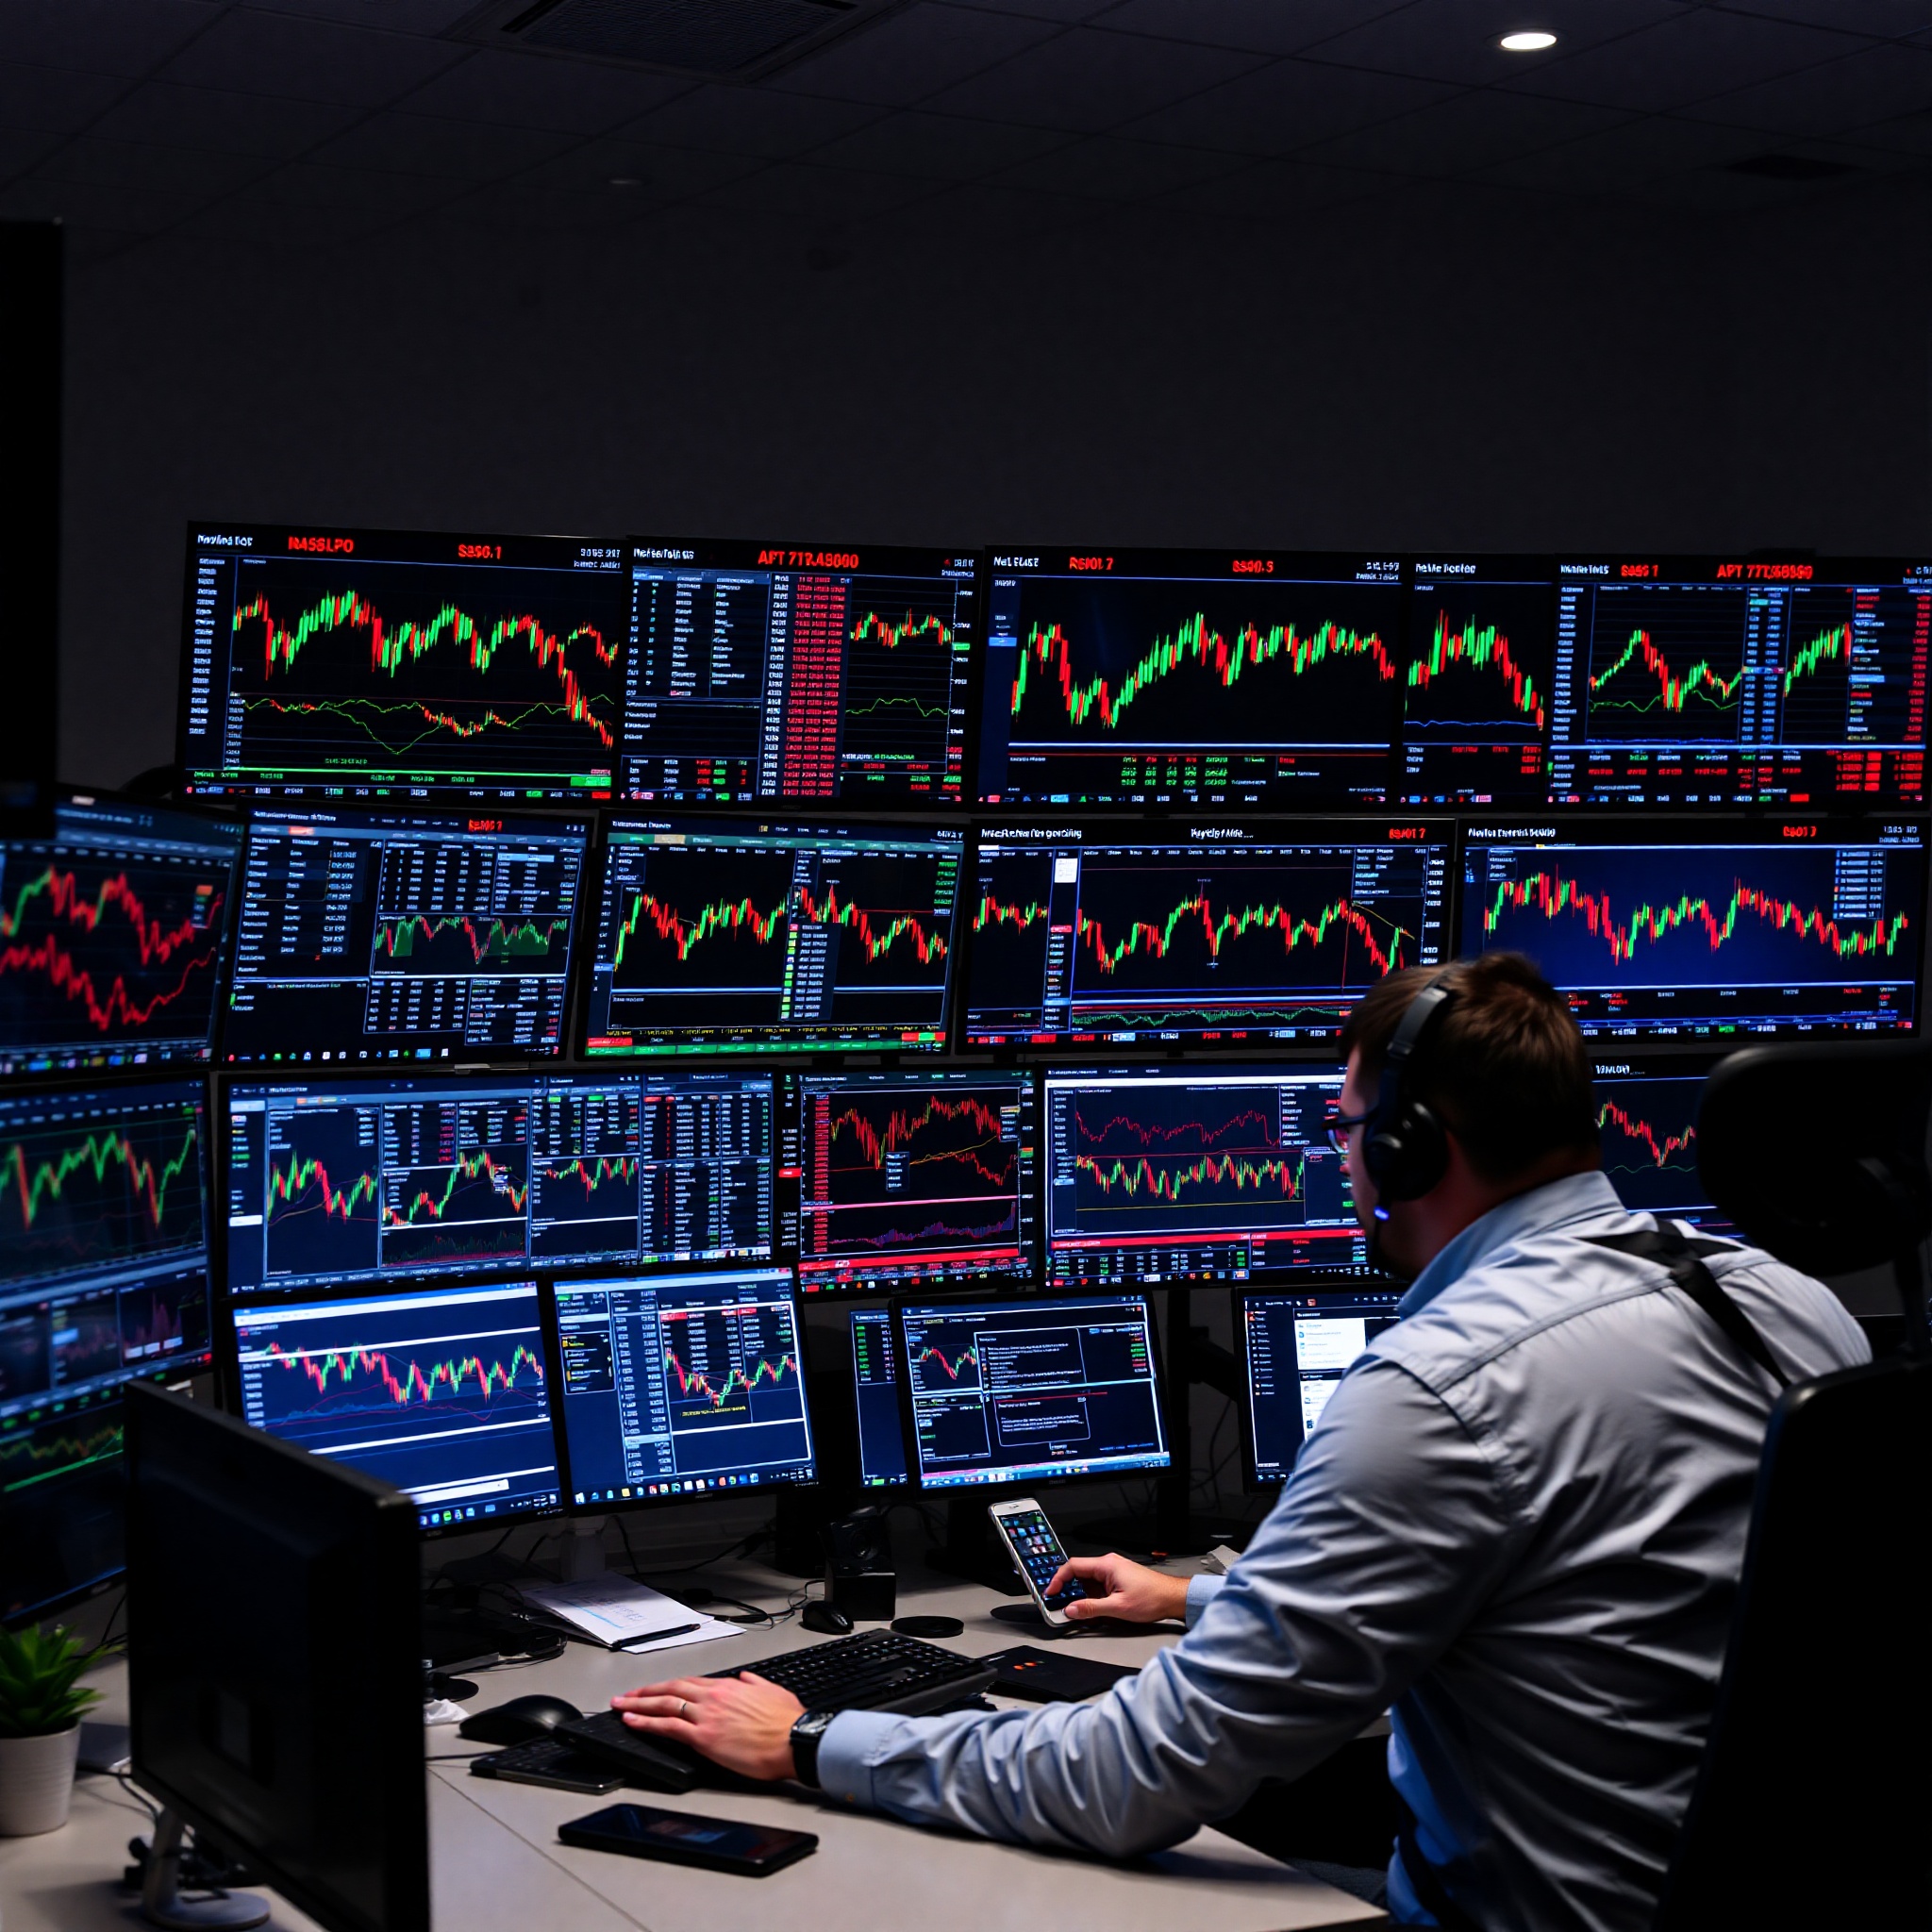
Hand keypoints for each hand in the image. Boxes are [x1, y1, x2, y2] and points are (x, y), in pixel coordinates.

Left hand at [611, 1672, 806, 1781]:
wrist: (793, 1739)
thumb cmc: (787, 1722)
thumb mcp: (773, 1691)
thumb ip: (755, 1684)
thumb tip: (745, 1679)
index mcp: (730, 1686)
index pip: (692, 1683)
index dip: (671, 1686)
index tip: (658, 1689)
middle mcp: (714, 1697)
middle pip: (671, 1689)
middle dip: (646, 1691)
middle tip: (628, 1695)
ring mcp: (706, 1716)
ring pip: (664, 1704)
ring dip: (638, 1703)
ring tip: (622, 1706)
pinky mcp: (703, 1737)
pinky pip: (667, 1726)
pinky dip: (646, 1722)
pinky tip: (633, 1722)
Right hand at [1045, 1552, 1189, 1624]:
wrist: (1172, 1598)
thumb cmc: (1152, 1598)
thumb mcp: (1118, 1608)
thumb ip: (1091, 1608)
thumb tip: (1071, 1609)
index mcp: (1106, 1565)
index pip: (1073, 1566)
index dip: (1058, 1579)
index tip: (1051, 1593)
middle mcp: (1109, 1564)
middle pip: (1079, 1573)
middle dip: (1068, 1589)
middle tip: (1059, 1604)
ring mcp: (1114, 1571)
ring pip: (1088, 1581)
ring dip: (1080, 1595)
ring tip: (1075, 1610)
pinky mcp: (1118, 1579)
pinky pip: (1098, 1585)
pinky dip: (1091, 1596)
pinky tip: (1091, 1609)